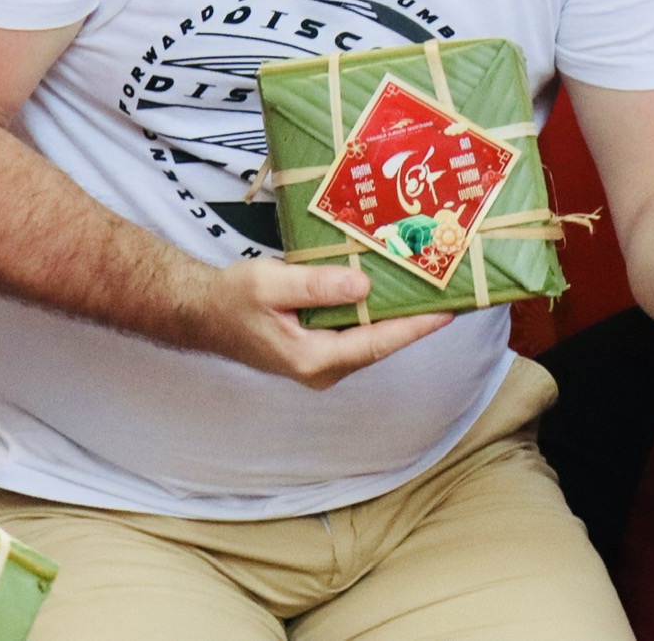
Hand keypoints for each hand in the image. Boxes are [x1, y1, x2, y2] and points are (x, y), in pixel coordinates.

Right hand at [188, 257, 452, 390]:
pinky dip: (376, 313)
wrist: (202, 313)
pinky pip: (357, 332)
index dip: (416, 326)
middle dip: (415, 319)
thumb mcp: (270, 285)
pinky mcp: (319, 349)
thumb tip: (363, 284)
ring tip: (431, 287)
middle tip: (450, 291)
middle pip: (381, 343)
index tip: (448, 310)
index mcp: (314, 359)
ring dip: (397, 315)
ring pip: (371, 338)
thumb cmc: (232, 299)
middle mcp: (324, 368)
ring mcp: (323, 362)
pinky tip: (391, 289)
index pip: (378, 343)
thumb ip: (316, 286)